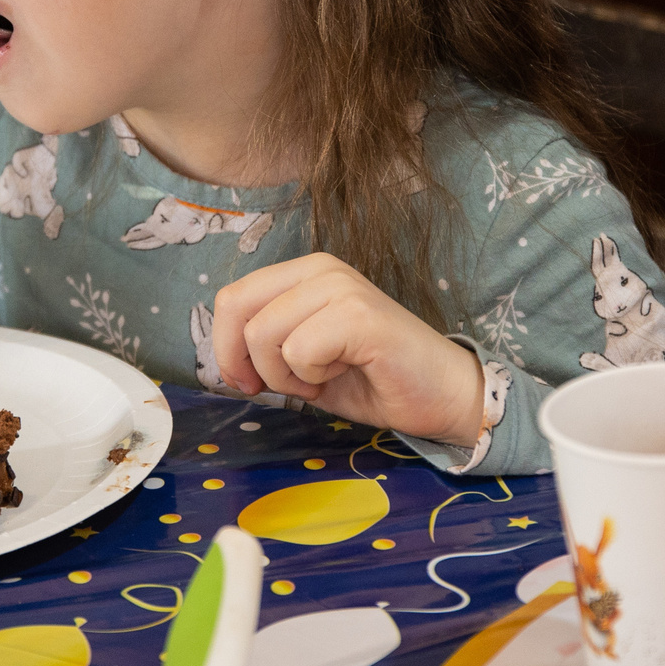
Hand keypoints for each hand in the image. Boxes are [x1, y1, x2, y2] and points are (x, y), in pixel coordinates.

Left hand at [210, 254, 485, 445]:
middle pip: (237, 309)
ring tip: (323, 378)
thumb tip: (224, 362)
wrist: (440, 396)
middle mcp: (320, 269)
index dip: (226, 348)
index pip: (232, 297)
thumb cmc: (373, 380)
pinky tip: (342, 375)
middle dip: (247, 363)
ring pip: (264, 334)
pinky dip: (310, 377)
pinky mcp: (358, 313)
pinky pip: (298, 350)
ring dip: (285, 375)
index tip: (249, 382)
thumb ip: (265, 349)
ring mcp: (340, 286)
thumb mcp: (302, 363)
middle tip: (285, 386)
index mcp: (304, 273)